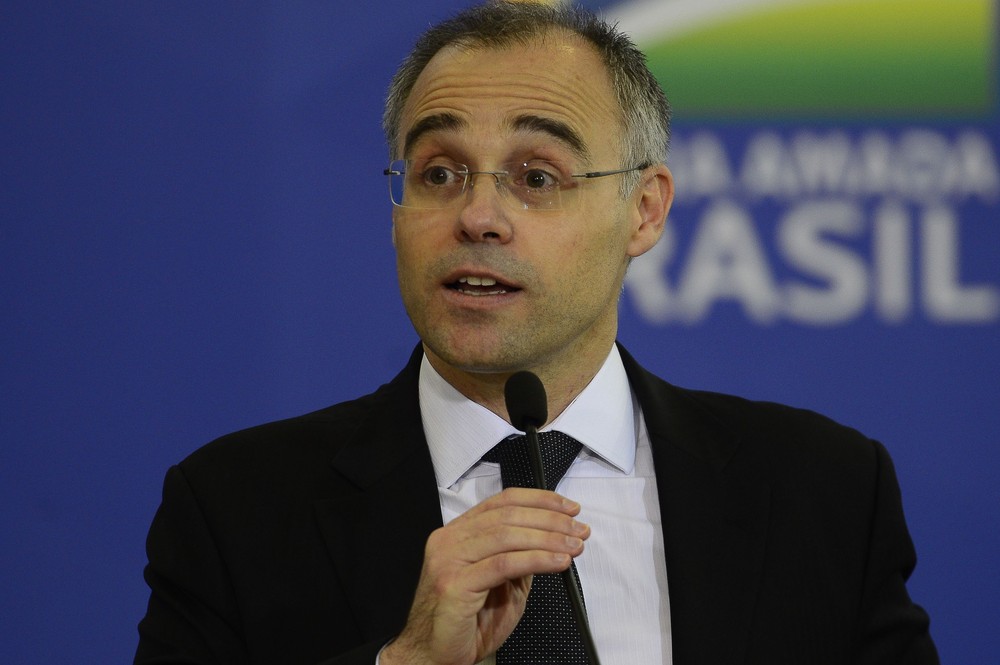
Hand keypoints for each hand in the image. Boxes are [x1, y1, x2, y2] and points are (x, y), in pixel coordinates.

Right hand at [381, 487, 588, 664]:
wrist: (434, 655)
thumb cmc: (466, 623)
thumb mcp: (502, 583)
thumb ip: (519, 558)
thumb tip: (553, 539)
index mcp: (458, 533)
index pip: (502, 502)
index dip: (539, 500)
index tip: (569, 508)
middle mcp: (450, 540)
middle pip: (507, 515)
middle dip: (550, 520)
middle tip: (579, 529)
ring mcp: (448, 560)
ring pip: (506, 535)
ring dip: (548, 538)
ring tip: (574, 546)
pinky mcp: (454, 584)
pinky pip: (503, 564)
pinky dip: (536, 559)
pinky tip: (557, 562)